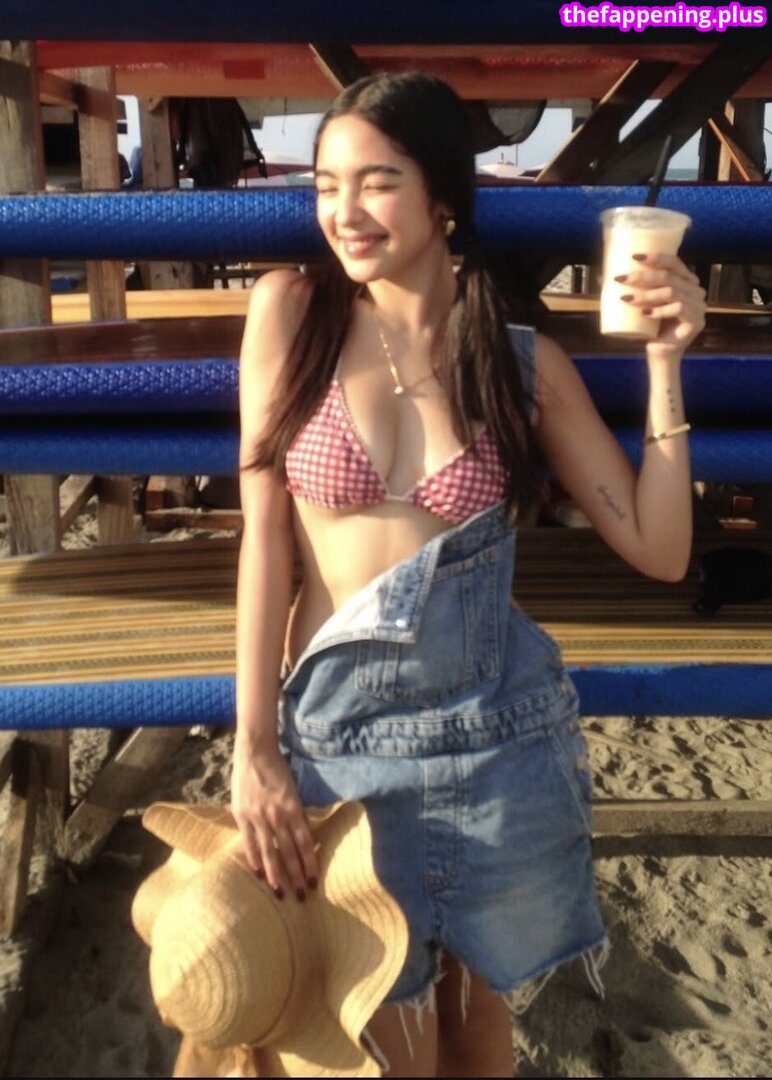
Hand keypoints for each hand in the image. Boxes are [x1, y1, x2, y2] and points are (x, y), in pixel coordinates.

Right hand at [230, 737, 318, 899]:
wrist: (255, 752)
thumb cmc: (278, 768)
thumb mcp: (293, 789)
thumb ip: (295, 812)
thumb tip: (302, 835)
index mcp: (294, 808)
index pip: (305, 842)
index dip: (310, 863)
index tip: (314, 880)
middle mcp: (278, 815)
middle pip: (289, 852)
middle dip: (296, 875)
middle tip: (302, 896)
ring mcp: (258, 817)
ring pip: (269, 852)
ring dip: (275, 874)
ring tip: (280, 891)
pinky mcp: (242, 816)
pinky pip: (249, 843)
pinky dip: (255, 859)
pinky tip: (259, 873)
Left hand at [619, 252, 706, 358]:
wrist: (659, 354)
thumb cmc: (649, 327)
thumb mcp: (642, 302)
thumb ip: (631, 288)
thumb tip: (602, 276)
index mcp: (686, 281)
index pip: (674, 262)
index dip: (656, 257)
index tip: (634, 257)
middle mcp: (696, 291)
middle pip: (670, 276)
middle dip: (643, 275)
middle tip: (622, 279)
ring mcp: (699, 306)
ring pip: (672, 291)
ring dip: (647, 294)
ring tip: (626, 299)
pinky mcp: (696, 321)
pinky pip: (678, 308)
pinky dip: (659, 310)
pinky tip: (645, 314)